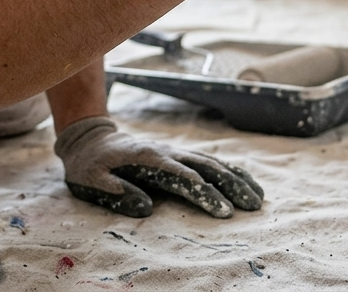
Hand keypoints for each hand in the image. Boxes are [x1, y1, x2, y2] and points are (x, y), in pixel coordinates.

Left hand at [54, 116, 263, 217]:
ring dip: (236, 179)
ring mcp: (175, 152)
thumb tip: (146, 207)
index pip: (181, 175)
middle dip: (230, 187)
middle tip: (251, 207)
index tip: (222, 209)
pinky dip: (230, 171)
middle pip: (205, 168)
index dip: (202, 192)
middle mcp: (167, 152)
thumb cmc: (89, 164)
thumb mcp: (91, 179)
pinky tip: (247, 182)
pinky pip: (209, 161)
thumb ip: (115, 190)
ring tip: (257, 198)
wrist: (90, 138)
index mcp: (147, 158)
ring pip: (212, 163)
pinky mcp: (178, 156)